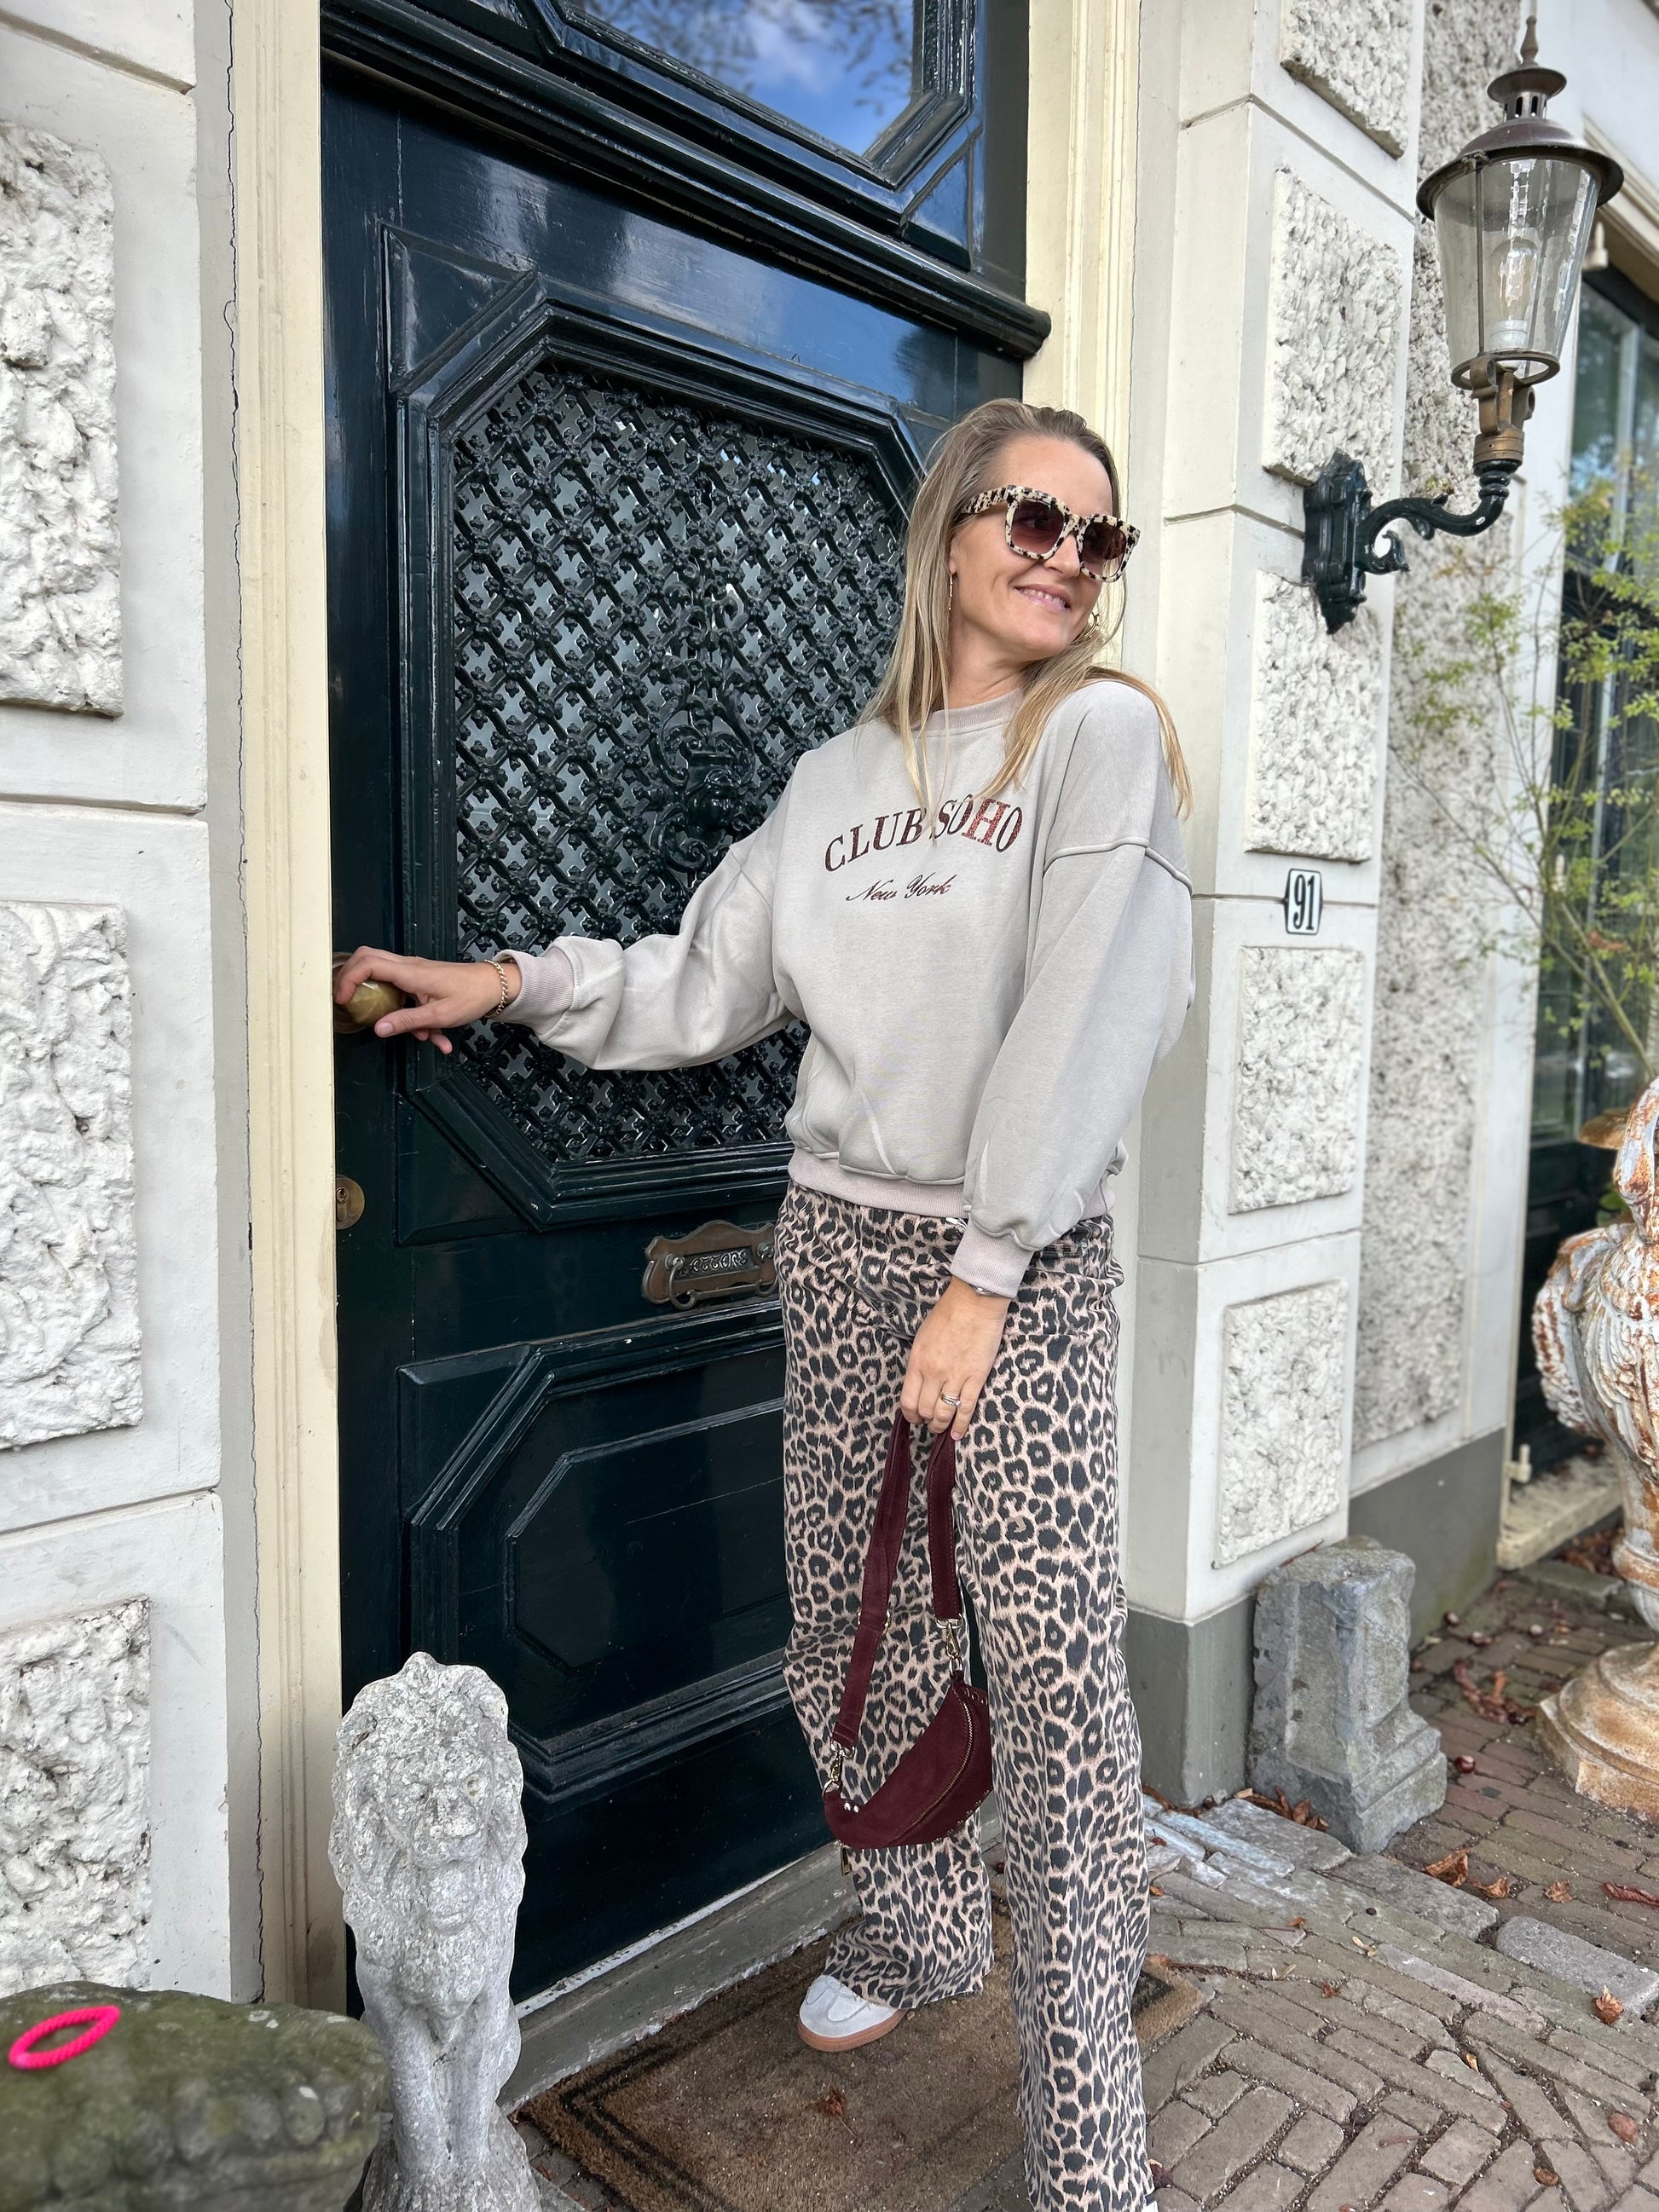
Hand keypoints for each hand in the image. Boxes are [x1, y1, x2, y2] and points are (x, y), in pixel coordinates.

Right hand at [333, 946, 517, 1053]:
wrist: (494, 986)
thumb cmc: (470, 997)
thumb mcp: (439, 1016)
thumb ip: (407, 1022)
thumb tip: (377, 1029)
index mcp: (410, 972)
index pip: (368, 964)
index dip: (349, 978)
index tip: (341, 999)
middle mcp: (408, 966)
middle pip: (367, 958)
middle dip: (350, 978)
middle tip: (344, 1000)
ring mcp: (412, 970)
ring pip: (382, 974)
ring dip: (383, 1001)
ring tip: (397, 1028)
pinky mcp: (418, 978)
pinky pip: (401, 989)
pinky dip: (406, 1011)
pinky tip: (430, 1036)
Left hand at [901, 1278, 1010, 1438]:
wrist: (974, 1301)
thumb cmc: (948, 1314)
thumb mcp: (922, 1337)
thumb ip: (919, 1362)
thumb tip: (918, 1382)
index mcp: (917, 1362)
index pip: (907, 1400)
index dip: (909, 1415)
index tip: (913, 1418)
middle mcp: (933, 1373)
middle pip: (925, 1410)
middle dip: (925, 1421)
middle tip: (928, 1423)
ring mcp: (955, 1377)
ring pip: (943, 1413)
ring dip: (940, 1425)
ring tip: (941, 1428)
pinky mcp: (976, 1378)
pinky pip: (966, 1408)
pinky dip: (960, 1425)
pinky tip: (957, 1434)